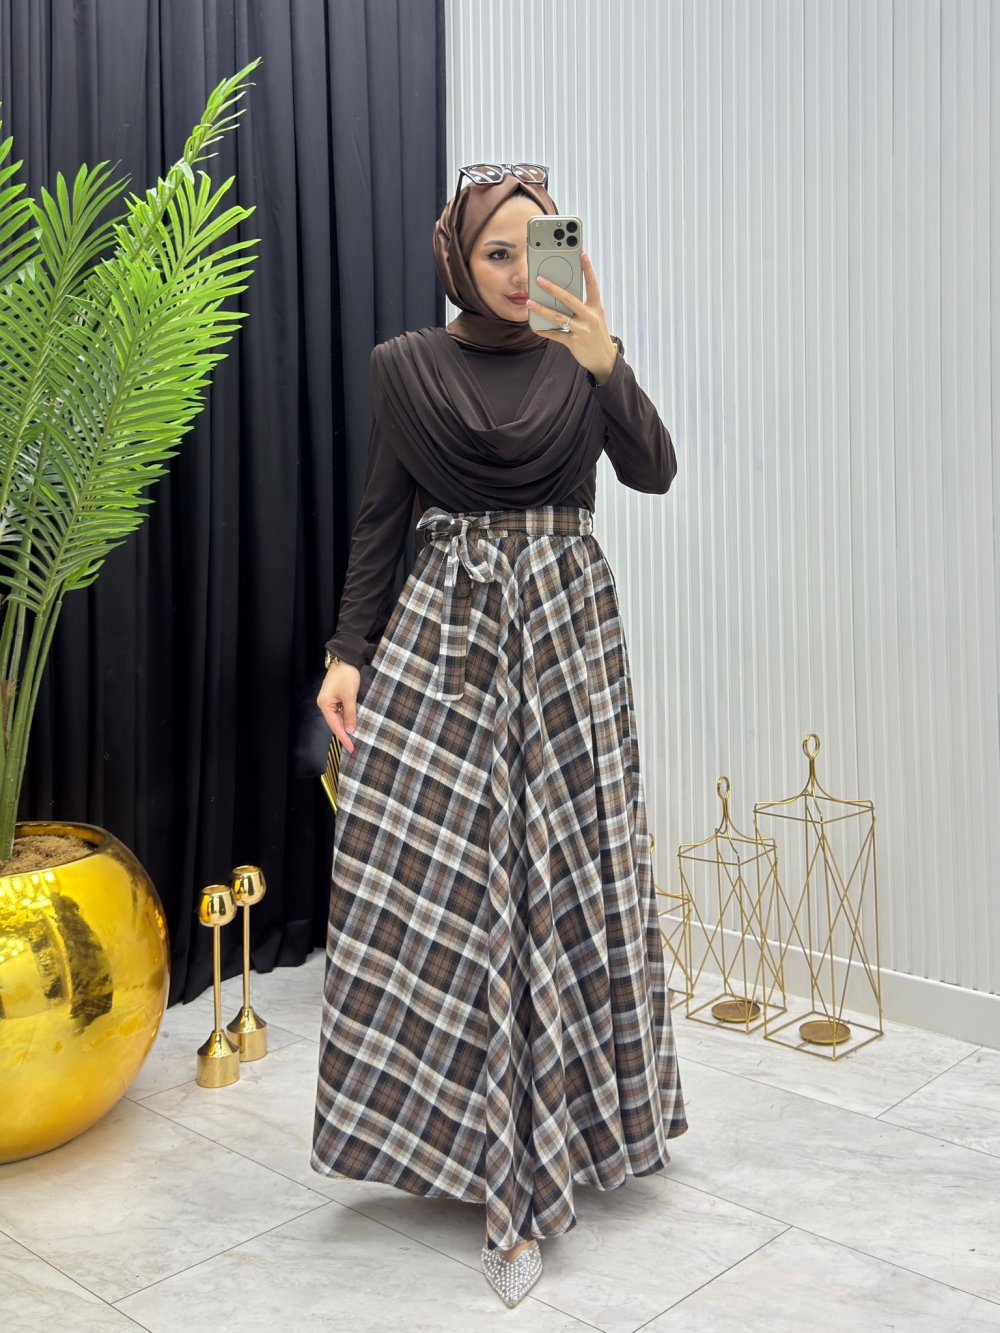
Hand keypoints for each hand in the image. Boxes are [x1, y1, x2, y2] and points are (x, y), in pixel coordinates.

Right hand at [317, 661, 360, 754]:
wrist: (345, 659)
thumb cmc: (346, 676)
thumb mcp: (350, 696)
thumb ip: (350, 714)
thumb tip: (350, 730)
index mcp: (325, 704)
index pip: (334, 725)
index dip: (343, 737)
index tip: (350, 747)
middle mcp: (324, 704)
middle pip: (335, 722)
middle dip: (345, 733)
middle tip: (354, 745)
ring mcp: (329, 701)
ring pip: (338, 717)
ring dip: (347, 725)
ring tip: (356, 736)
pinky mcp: (335, 697)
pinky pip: (341, 711)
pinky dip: (347, 716)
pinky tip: (354, 722)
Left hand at [526, 251, 617, 383]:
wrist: (603, 359)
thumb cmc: (596, 334)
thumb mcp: (595, 317)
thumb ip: (582, 306)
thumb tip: (561, 295)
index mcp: (596, 308)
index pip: (593, 284)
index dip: (588, 269)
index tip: (582, 254)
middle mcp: (590, 317)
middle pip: (569, 299)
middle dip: (553, 288)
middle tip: (539, 280)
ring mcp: (582, 330)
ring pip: (558, 317)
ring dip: (541, 309)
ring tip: (529, 302)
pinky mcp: (574, 343)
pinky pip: (555, 335)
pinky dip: (544, 331)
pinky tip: (534, 327)